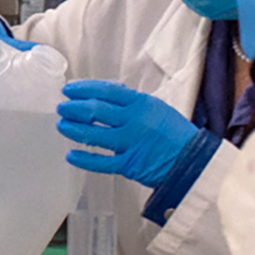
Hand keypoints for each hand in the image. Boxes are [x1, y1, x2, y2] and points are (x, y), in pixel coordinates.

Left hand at [57, 81, 208, 193]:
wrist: (192, 161)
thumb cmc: (175, 133)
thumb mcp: (157, 108)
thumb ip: (133, 102)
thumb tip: (109, 92)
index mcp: (141, 104)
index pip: (106, 91)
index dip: (84, 89)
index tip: (69, 89)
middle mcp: (133, 121)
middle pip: (96, 111)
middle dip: (74, 108)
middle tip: (61, 108)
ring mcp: (130, 144)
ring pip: (94, 134)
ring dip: (74, 129)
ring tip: (62, 126)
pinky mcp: (129, 165)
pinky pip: (101, 162)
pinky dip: (84, 158)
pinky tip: (71, 155)